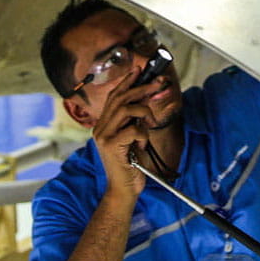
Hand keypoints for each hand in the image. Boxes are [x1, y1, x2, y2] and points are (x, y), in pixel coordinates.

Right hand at [92, 68, 159, 202]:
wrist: (124, 190)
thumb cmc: (131, 166)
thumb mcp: (133, 140)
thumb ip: (134, 122)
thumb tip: (145, 102)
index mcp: (104, 125)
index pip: (114, 96)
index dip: (126, 81)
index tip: (138, 70)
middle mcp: (100, 128)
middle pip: (121, 98)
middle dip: (142, 88)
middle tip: (158, 83)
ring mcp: (104, 136)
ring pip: (126, 109)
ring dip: (144, 113)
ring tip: (149, 124)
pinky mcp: (111, 146)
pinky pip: (134, 130)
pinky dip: (144, 135)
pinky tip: (142, 146)